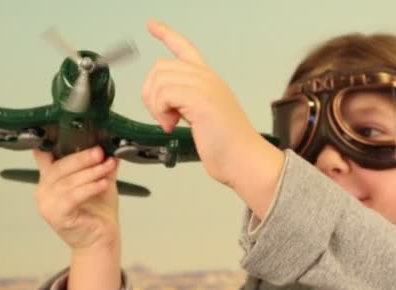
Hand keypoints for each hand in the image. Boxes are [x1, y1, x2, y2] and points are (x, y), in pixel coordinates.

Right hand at [33, 146, 119, 252]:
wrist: (100, 240)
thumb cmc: (98, 212)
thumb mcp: (102, 181)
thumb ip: (103, 165)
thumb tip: (113, 146)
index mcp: (50, 179)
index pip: (43, 155)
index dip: (50, 142)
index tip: (68, 129)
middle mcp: (43, 190)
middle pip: (60, 167)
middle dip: (82, 158)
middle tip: (100, 152)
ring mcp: (47, 204)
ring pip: (68, 182)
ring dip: (90, 172)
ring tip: (107, 166)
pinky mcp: (56, 216)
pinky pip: (72, 197)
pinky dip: (89, 188)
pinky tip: (103, 183)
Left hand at [142, 19, 263, 187]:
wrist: (244, 160)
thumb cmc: (227, 146)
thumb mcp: (204, 116)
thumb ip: (186, 102)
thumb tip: (163, 102)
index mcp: (209, 80)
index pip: (185, 48)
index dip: (166, 34)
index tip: (151, 25)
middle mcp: (207, 78)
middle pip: (161, 67)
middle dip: (152, 93)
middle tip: (163, 116)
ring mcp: (205, 86)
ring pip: (159, 79)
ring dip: (156, 105)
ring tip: (170, 122)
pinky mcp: (200, 99)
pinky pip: (164, 93)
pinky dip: (161, 111)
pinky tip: (172, 125)